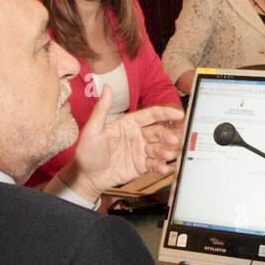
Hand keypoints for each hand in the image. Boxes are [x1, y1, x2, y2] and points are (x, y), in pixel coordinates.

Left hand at [62, 85, 183, 199]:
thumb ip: (102, 109)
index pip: (150, 115)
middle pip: (158, 132)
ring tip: (169, 154)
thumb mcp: (92, 129)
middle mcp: (137, 136)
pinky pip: (155, 164)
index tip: (178, 113)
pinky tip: (163, 168)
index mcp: (129, 123)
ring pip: (159, 148)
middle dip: (168, 135)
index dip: (165, 113)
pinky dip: (161, 166)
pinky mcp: (141, 166)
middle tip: (174, 140)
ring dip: (166, 151)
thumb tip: (107, 87)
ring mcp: (140, 151)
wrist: (86, 177)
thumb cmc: (87, 152)